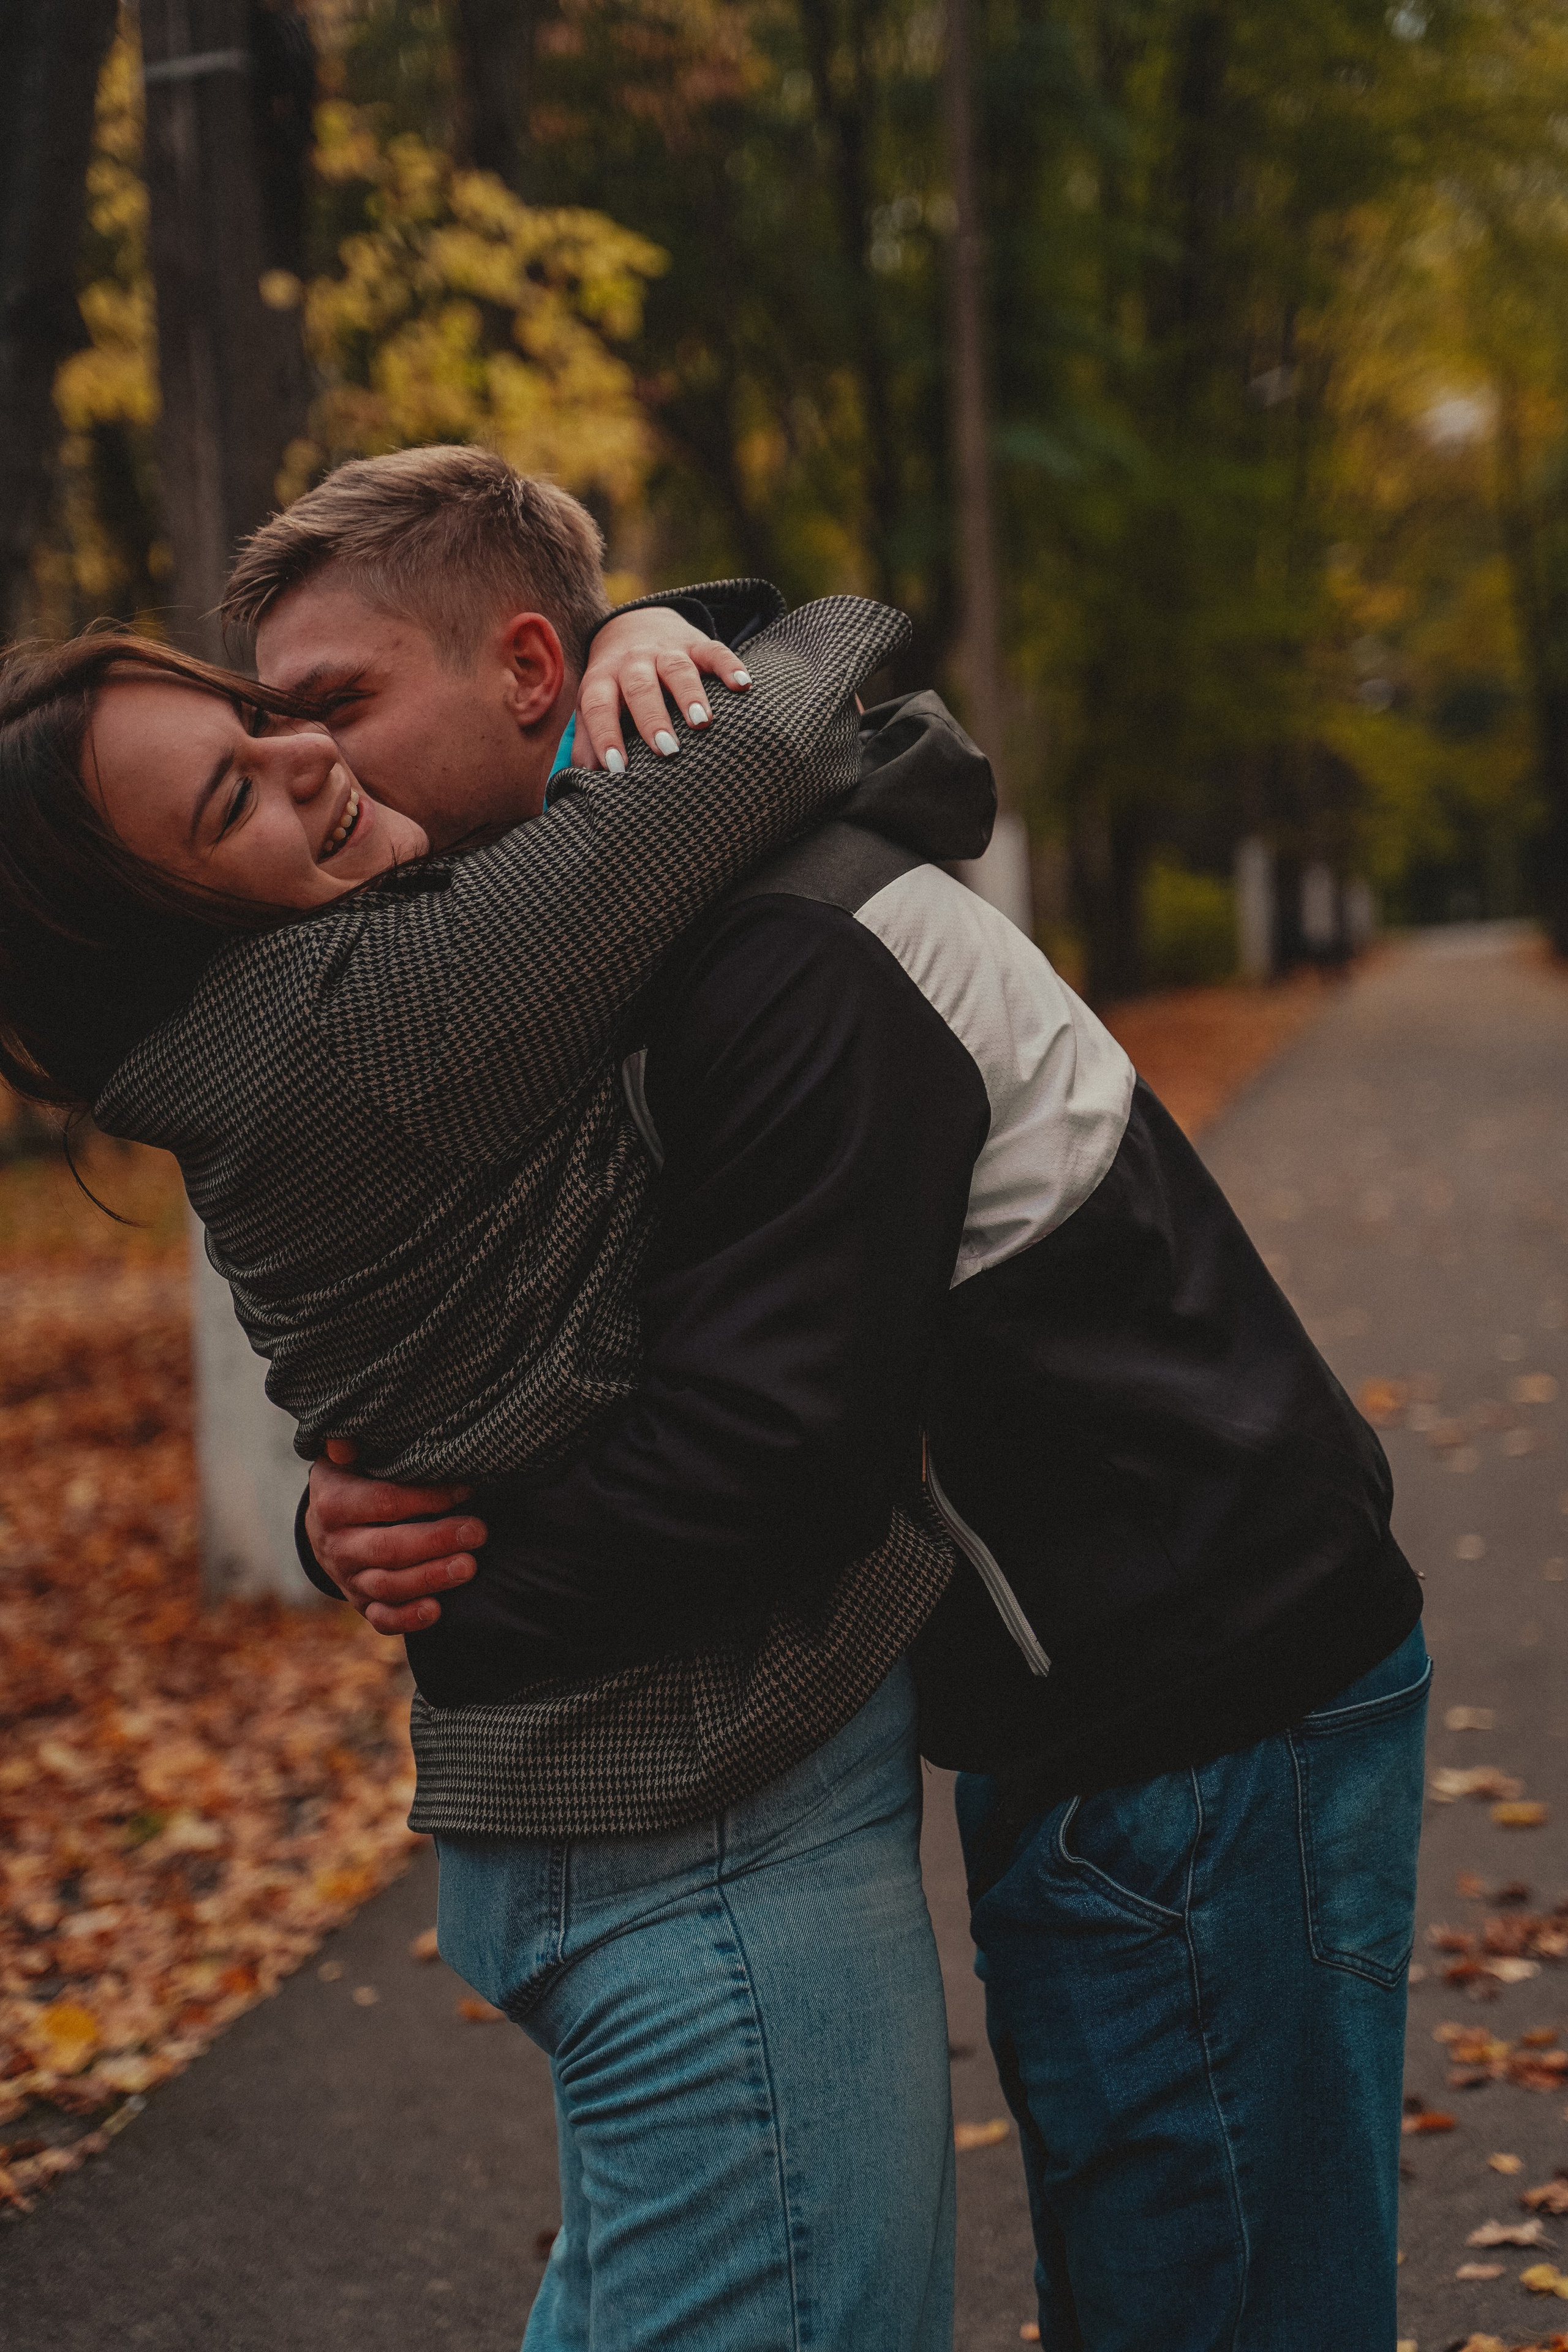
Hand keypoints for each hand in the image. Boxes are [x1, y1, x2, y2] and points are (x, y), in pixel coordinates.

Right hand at [305, 1438, 485, 1635]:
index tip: (466, 1490)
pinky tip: (437, 1611)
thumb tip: (344, 1443)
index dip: (425, 1498)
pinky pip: (381, 1618)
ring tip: (469, 1566)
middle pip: (388, 1548)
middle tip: (478, 1532)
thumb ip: (349, 1444)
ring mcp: (348, 1578)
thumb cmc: (352, 1479)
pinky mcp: (361, 1603)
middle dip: (436, 1541)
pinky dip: (407, 1619)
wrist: (325, 1524)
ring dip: (430, 1579)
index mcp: (334, 1504)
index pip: (382, 1502)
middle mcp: (337, 1545)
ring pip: (388, 1586)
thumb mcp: (346, 1456)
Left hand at [575, 607, 751, 773]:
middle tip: (667, 751)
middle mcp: (633, 662)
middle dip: (653, 719)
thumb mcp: (594, 704)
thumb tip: (585, 777)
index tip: (617, 768)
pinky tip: (743, 685)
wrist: (635, 624)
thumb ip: (588, 738)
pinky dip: (729, 666)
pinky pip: (714, 650)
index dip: (606, 735)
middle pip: (640, 687)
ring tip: (703, 724)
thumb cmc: (616, 683)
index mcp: (603, 679)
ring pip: (677, 669)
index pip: (600, 706)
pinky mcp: (696, 643)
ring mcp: (666, 651)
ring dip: (690, 695)